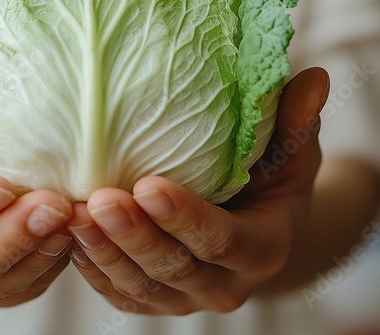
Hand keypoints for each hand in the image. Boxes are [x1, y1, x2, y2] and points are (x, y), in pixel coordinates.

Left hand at [65, 67, 328, 314]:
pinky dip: (88, 266)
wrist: (251, 225)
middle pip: (173, 267)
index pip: (221, 239)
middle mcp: (223, 285)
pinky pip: (114, 292)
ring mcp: (183, 298)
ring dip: (102, 251)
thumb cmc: (270, 176)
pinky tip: (64, 231)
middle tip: (99, 198)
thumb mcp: (290, 150)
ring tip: (70, 213)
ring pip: (137, 286)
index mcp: (262, 249)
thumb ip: (295, 120)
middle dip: (133, 235)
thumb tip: (316, 78)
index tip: (148, 185)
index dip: (185, 217)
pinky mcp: (148, 300)